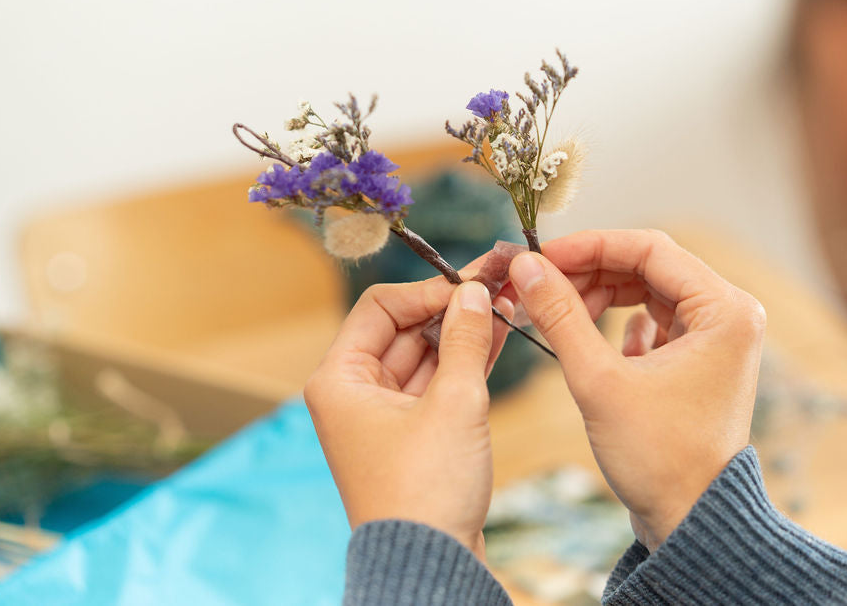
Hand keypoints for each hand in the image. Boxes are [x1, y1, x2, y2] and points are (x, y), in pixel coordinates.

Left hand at [304, 277, 513, 559]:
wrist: (431, 564)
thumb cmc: (426, 489)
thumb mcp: (454, 402)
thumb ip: (466, 338)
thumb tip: (475, 291)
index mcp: (340, 380)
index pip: (380, 307)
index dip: (428, 289)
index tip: (473, 281)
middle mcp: (353, 394)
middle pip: (403, 329)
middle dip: (451, 307)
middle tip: (497, 282)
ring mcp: (382, 416)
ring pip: (424, 356)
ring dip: (463, 333)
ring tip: (507, 303)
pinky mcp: (411, 436)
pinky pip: (436, 384)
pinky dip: (464, 363)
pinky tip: (498, 335)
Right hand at [507, 229, 764, 551]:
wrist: (689, 522)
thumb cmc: (657, 458)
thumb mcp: (598, 380)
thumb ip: (560, 315)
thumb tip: (526, 266)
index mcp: (725, 310)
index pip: (650, 249)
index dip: (589, 246)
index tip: (540, 256)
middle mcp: (730, 315)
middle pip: (649, 267)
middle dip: (590, 272)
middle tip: (538, 284)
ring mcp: (717, 338)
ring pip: (648, 292)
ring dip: (600, 296)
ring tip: (557, 314)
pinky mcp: (699, 360)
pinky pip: (654, 320)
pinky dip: (619, 324)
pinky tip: (601, 347)